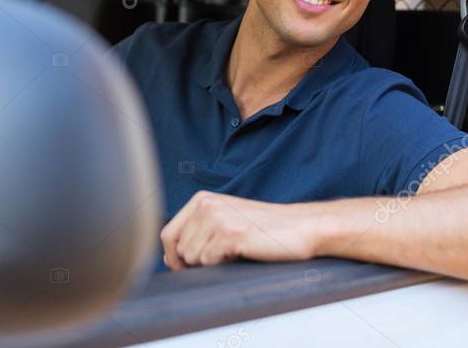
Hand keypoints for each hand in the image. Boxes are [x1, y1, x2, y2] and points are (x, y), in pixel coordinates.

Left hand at [159, 191, 325, 269]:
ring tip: (234, 252)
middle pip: (178, 250)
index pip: (168, 234)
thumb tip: (169, 259)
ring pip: (193, 257)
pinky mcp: (231, 234)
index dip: (173, 257)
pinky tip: (240, 253)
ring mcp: (218, 218)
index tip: (186, 268)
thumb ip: (196, 232)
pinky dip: (222, 265)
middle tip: (220, 259)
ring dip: (211, 263)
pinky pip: (209, 261)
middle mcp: (206, 205)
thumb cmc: (263, 229)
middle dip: (194, 263)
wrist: (300, 227)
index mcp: (201, 199)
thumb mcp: (224, 220)